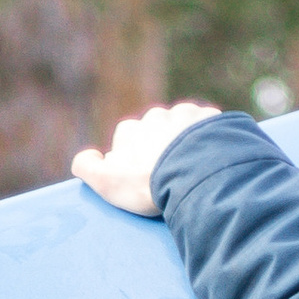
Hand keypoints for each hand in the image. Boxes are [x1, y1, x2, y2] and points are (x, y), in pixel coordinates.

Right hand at [71, 100, 220, 216]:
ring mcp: (185, 115)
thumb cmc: (148, 183)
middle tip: (169, 174)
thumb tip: (87, 156)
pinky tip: (211, 155)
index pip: (126, 139)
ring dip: (185, 140)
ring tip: (191, 166)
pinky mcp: (212, 119)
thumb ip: (86, 167)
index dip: (132, 159)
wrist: (194, 175)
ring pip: (182, 125)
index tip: (143, 178)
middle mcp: (156, 116)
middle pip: (155, 130)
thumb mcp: (107, 182)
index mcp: (130, 129)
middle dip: (160, 147)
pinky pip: (209, 124)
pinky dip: (209, 137)